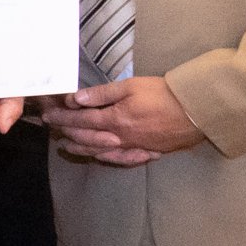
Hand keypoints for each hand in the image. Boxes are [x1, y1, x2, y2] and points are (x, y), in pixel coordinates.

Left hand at [42, 76, 201, 164]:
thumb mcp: (131, 86)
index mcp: (115, 120)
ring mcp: (134, 147)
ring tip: (68, 146)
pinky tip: (100, 157)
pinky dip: (107, 159)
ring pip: (101, 151)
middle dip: (67, 132)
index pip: (81, 120)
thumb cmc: (163, 94)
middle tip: (52, 129)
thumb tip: (76, 99)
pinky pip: (122, 159)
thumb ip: (102, 94)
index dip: (62, 118)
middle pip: (87, 137)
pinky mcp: (148, 152)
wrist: (196, 111)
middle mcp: (120, 138)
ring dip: (82, 148)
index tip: (48, 116)